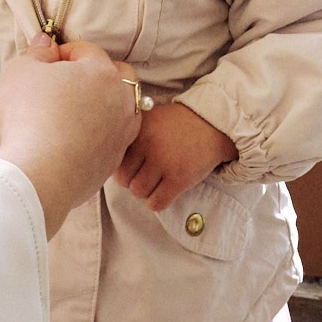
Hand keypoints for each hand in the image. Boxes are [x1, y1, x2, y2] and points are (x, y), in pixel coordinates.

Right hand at [0, 37, 142, 233]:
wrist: (39, 176)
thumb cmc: (28, 117)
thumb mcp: (21, 72)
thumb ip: (37, 52)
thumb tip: (47, 43)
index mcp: (102, 73)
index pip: (86, 50)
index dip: (61, 52)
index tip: (42, 64)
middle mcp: (121, 101)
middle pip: (118, 75)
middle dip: (95, 73)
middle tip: (65, 83)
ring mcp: (121, 134)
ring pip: (122, 109)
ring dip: (104, 104)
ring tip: (75, 111)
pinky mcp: (113, 161)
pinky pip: (112, 138)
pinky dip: (99, 134)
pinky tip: (75, 138)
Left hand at [113, 101, 236, 212]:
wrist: (212, 125)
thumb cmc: (176, 124)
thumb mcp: (150, 118)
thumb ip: (130, 134)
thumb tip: (109, 158)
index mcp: (138, 130)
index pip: (115, 161)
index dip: (122, 167)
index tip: (133, 166)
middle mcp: (148, 146)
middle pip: (124, 180)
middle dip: (132, 181)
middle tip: (145, 176)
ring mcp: (164, 163)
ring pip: (138, 192)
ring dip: (146, 192)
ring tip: (156, 182)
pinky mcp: (179, 179)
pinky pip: (156, 203)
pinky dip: (157, 202)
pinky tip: (164, 192)